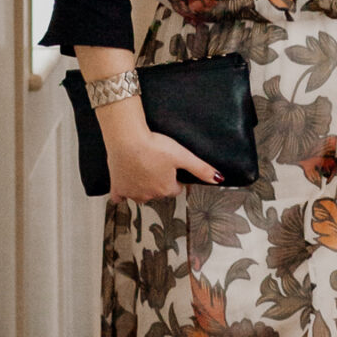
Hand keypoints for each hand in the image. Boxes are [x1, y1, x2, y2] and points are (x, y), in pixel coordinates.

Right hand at [101, 98, 223, 201]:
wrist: (127, 139)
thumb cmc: (154, 146)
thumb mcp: (183, 155)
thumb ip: (201, 168)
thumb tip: (218, 178)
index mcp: (165, 189)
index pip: (175, 188)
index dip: (175, 177)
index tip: (171, 166)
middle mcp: (149, 195)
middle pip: (158, 191)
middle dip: (159, 180)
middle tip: (156, 162)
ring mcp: (132, 193)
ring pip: (141, 194)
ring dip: (143, 185)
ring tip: (143, 166)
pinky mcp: (117, 188)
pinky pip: (119, 197)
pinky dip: (122, 193)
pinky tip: (125, 184)